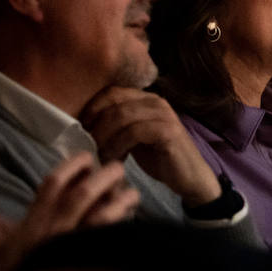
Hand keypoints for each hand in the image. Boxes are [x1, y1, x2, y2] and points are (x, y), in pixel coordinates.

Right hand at [0, 152, 139, 270]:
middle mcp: (55, 231)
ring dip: (120, 200)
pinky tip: (133, 220)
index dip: (70, 167)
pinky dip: (124, 226)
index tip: (86, 158)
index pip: (52, 184)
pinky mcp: (92, 263)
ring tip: (131, 193)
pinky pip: (112, 239)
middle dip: (102, 177)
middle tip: (117, 168)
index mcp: (34, 224)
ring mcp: (75, 247)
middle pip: (82, 194)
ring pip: (102, 215)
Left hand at [79, 86, 220, 206]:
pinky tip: (115, 159)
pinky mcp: (168, 131)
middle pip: (114, 103)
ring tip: (100, 155)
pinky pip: (134, 132)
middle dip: (96, 126)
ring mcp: (164, 115)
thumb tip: (84, 126)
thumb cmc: (160, 158)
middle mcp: (156, 101)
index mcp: (146, 99)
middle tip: (88, 146)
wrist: (190, 177)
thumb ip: (117, 126)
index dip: (92, 108)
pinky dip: (118, 146)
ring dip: (105, 137)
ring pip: (121, 116)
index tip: (81, 129)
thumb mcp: (133, 138)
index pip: (111, 92)